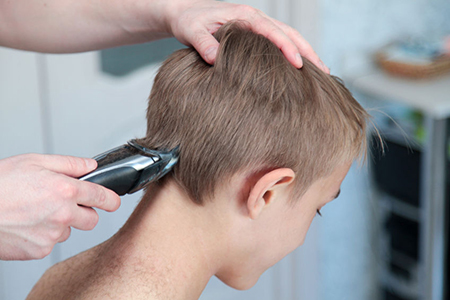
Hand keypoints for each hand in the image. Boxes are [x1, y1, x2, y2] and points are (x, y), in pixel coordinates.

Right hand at [0, 154, 120, 259]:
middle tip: (66, 204)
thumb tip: (91, 165)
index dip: (111, 199)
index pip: (103, 197)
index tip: (113, 200)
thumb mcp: (35, 161)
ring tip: (37, 211)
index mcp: (65, 190)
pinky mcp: (39, 250)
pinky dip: (44, 235)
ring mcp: (51, 235)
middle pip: (92, 220)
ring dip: (61, 223)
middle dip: (84, 212)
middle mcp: (62, 214)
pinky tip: (28, 224)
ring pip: (69, 231)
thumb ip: (69, 164)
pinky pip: (51, 243)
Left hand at [165, 0, 328, 71]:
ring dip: (305, 52)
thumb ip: (203, 44)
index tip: (299, 65)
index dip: (287, 48)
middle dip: (308, 51)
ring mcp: (257, 26)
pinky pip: (279, 41)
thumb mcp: (192, 31)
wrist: (185, 13)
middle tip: (324, 72)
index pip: (273, 32)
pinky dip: (293, 52)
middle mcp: (255, 18)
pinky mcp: (255, 34)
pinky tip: (300, 68)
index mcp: (245, 16)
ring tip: (321, 72)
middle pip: (289, 33)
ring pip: (288, 36)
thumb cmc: (189, 21)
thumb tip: (216, 59)